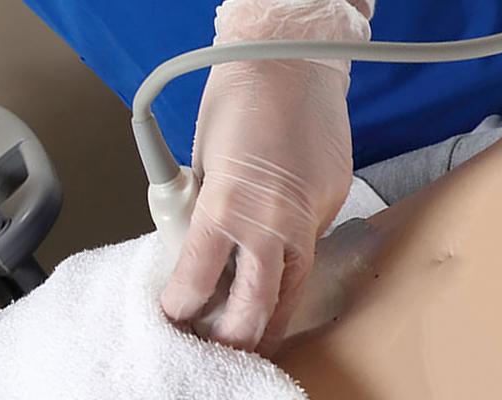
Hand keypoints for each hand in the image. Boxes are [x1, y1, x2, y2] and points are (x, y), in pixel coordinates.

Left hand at [159, 0, 368, 354]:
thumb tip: (195, 253)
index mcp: (225, 207)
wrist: (289, 66)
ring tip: (251, 340)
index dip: (181, 306)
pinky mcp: (329, 208)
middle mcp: (269, 221)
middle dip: (233, 336)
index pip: (198, 279)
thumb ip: (202, 214)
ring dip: (269, 320)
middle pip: (254, 306)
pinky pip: (309, 254)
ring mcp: (306, 218)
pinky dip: (291, 275)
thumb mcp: (201, 165)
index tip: (172, 316)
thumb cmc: (236, 104)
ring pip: (291, 291)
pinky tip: (277, 286)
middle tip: (215, 348)